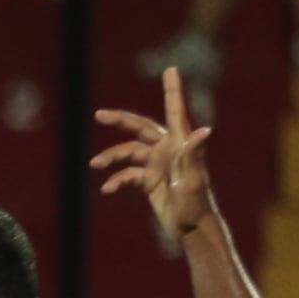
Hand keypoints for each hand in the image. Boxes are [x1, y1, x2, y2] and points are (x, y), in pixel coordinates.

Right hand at [94, 70, 215, 240]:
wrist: (190, 227)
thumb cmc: (196, 203)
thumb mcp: (194, 179)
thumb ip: (194, 154)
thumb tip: (204, 130)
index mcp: (179, 143)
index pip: (175, 111)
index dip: (172, 90)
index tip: (171, 70)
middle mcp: (167, 149)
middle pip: (139, 128)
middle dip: (120, 121)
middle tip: (99, 115)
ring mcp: (157, 164)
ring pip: (128, 152)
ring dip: (111, 157)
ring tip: (94, 164)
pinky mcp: (149, 180)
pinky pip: (127, 174)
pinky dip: (116, 180)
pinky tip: (107, 189)